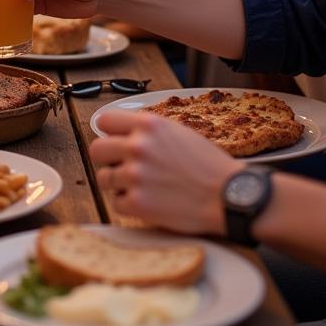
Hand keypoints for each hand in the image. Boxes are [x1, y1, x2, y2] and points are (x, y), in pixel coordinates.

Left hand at [91, 112, 240, 234]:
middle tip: (123, 167)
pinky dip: (129, 205)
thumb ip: (148, 130)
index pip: (104, 120)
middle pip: (96, 150)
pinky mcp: (138, 204)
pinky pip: (116, 203)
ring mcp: (136, 176)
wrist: (229, 196)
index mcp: (149, 125)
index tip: (114, 141)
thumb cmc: (208, 165)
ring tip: (141, 187)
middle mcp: (138, 147)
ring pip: (104, 178)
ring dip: (118, 184)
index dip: (109, 132)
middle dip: (107, 159)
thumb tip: (122, 132)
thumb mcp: (179, 132)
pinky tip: (148, 202)